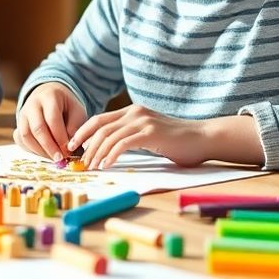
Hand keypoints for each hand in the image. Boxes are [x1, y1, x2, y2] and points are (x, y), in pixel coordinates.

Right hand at [14, 82, 86, 161]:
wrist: (50, 96)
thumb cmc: (66, 107)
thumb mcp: (77, 112)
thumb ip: (74, 128)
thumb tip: (68, 148)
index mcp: (49, 96)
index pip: (52, 118)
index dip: (60, 137)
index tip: (68, 150)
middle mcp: (32, 104)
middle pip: (37, 128)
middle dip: (49, 146)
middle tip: (60, 159)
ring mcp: (22, 114)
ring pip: (26, 136)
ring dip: (40, 151)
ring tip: (53, 158)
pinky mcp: (18, 125)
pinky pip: (20, 140)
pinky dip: (32, 150)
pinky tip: (45, 154)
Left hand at [69, 104, 216, 168]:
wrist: (204, 138)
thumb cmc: (179, 142)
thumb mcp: (149, 136)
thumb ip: (131, 137)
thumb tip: (110, 151)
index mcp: (132, 112)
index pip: (100, 119)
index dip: (83, 132)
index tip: (74, 147)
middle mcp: (135, 113)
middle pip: (99, 126)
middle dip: (84, 144)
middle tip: (79, 161)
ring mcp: (142, 121)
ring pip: (108, 135)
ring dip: (96, 153)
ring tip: (91, 167)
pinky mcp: (150, 133)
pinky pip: (123, 144)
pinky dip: (111, 155)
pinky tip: (106, 165)